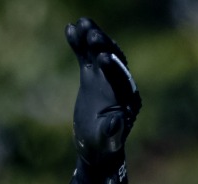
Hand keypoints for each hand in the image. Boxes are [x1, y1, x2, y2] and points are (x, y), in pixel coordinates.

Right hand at [66, 17, 140, 183]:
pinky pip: (86, 55)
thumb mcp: (107, 140)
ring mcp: (105, 76)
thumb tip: (117, 121)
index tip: (103, 59)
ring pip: (100, 52)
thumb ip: (112, 130)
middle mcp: (119, 83)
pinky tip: (70, 28)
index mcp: (128, 98)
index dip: (113, 68)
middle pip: (113, 60)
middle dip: (104, 47)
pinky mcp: (92, 74)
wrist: (96, 145)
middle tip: (92, 35)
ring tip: (81, 23)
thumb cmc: (103, 145)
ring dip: (91, 37)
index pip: (122, 79)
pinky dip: (79, 43)